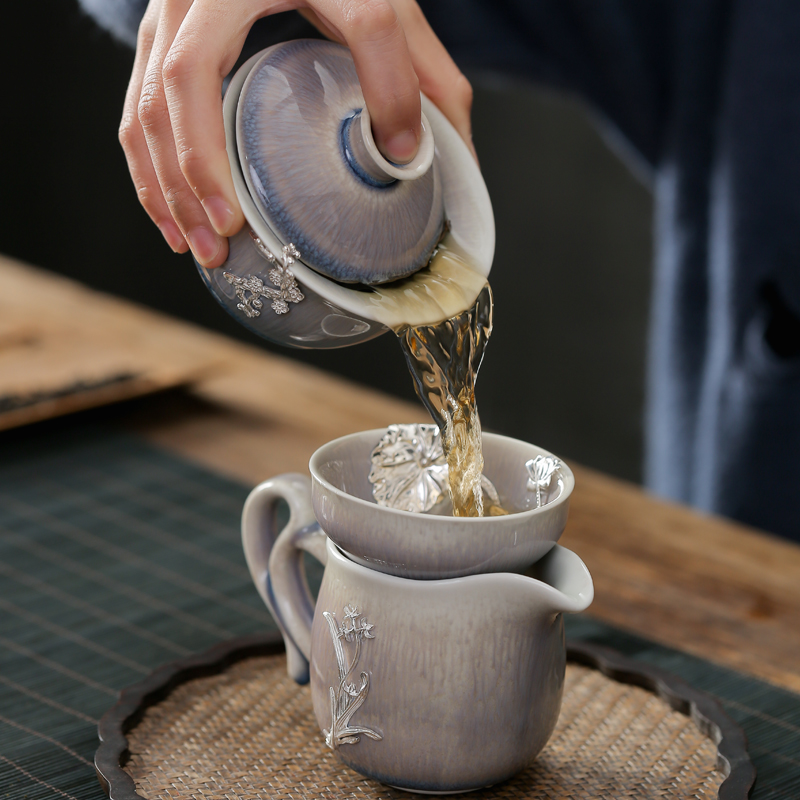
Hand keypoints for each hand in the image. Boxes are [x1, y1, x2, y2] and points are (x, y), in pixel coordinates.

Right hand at [120, 0, 474, 267]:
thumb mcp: (385, 7)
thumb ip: (416, 76)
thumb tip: (412, 159)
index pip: (349, 24)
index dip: (374, 86)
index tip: (374, 159)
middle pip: (186, 79)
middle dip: (201, 171)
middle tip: (229, 235)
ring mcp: (170, 16)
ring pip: (147, 105)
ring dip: (168, 185)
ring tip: (199, 248)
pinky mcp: (156, 42)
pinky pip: (136, 111)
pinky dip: (149, 170)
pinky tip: (175, 218)